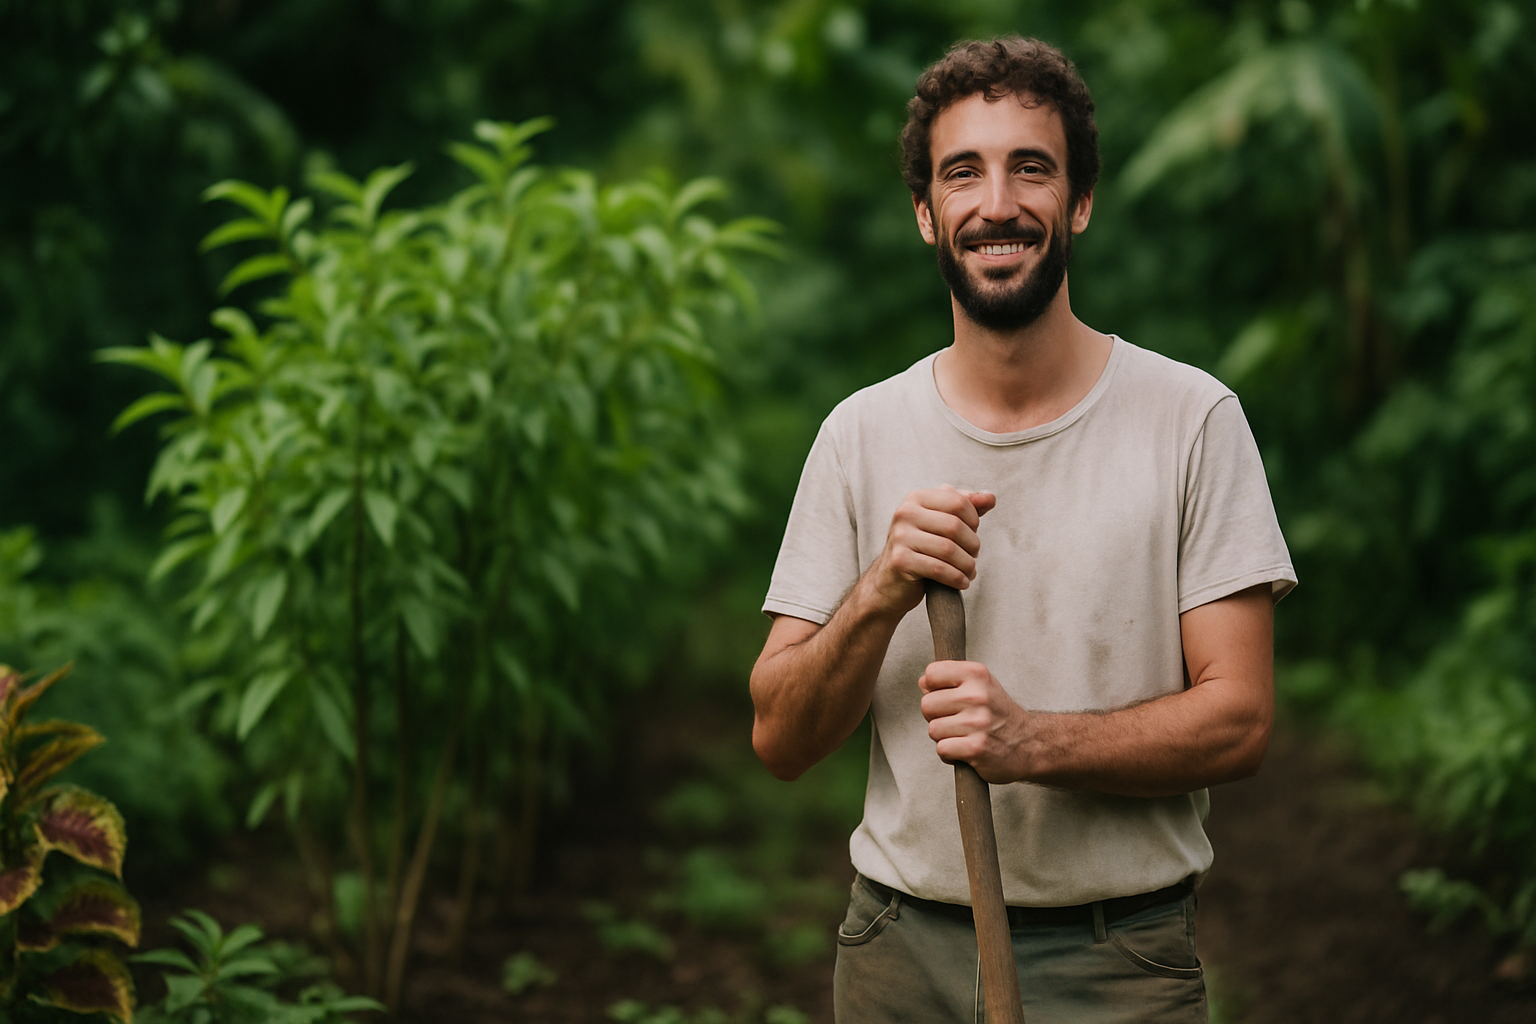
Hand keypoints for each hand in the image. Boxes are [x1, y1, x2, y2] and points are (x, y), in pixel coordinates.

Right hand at [867, 485, 995, 614]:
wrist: (889, 581)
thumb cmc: (920, 549)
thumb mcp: (941, 523)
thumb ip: (965, 507)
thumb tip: (990, 497)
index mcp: (916, 498)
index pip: (958, 501)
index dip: (973, 521)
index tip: (972, 535)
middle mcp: (905, 513)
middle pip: (955, 526)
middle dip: (972, 545)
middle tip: (973, 556)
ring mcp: (900, 537)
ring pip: (949, 549)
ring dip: (967, 565)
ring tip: (969, 571)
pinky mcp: (900, 561)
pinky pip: (939, 569)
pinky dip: (957, 578)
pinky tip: (961, 582)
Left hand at [919, 659, 1026, 783]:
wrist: (1029, 743)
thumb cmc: (998, 714)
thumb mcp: (980, 686)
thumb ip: (950, 681)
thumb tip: (923, 682)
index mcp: (977, 674)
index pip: (931, 674)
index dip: (934, 689)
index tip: (949, 697)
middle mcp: (977, 695)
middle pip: (926, 705)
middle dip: (936, 716)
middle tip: (957, 720)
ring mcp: (977, 722)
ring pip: (933, 729)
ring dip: (944, 737)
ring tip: (964, 735)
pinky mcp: (976, 748)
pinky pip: (942, 749)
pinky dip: (950, 754)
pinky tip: (966, 749)